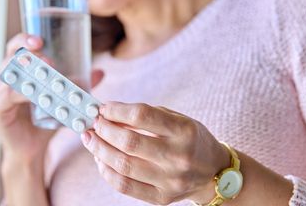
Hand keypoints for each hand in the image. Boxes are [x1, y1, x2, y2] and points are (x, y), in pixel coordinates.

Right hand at [0, 33, 103, 162]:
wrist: (30, 151)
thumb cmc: (43, 123)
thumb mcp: (61, 100)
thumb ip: (76, 85)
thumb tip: (99, 72)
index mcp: (17, 72)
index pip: (16, 49)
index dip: (25, 40)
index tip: (40, 39)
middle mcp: (4, 80)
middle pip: (10, 57)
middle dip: (28, 53)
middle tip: (48, 57)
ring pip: (9, 75)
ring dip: (28, 72)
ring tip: (47, 72)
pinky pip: (7, 97)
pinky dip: (21, 93)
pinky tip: (34, 94)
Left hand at [80, 101, 229, 204]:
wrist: (213, 172)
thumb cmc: (190, 140)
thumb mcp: (177, 119)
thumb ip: (146, 115)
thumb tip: (108, 114)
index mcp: (184, 131)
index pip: (142, 116)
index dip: (117, 110)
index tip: (103, 108)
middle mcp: (179, 156)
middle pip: (129, 142)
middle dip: (104, 130)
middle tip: (93, 123)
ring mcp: (170, 180)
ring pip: (123, 166)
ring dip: (99, 150)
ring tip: (91, 139)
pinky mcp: (162, 198)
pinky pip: (125, 186)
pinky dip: (107, 172)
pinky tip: (100, 160)